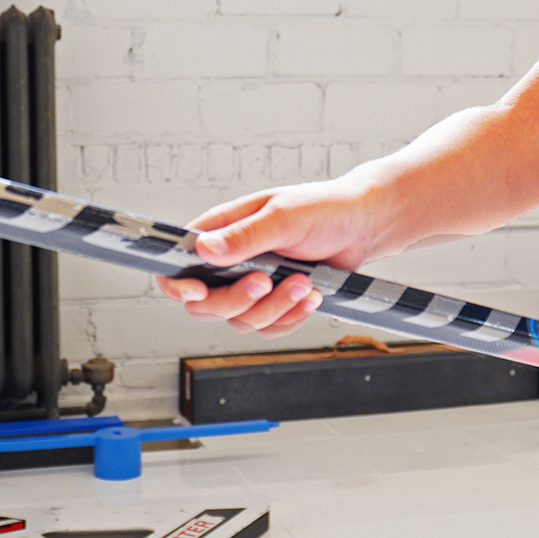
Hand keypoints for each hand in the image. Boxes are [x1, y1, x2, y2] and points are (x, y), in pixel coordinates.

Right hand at [154, 178, 386, 336]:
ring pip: (240, 320)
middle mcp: (230, 263)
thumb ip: (244, 235)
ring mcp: (251, 286)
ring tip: (303, 282)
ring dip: (274, 308)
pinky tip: (310, 295)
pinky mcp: (274, 304)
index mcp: (220, 232)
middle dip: (236, 300)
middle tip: (265, 282)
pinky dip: (290, 317)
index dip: (177, 285)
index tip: (198, 291)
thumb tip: (204, 249)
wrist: (361, 226)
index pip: (178, 264)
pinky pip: (269, 328)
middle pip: (206, 304)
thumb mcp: (283, 216)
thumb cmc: (322, 209)